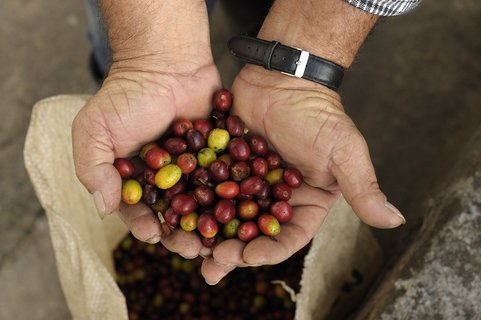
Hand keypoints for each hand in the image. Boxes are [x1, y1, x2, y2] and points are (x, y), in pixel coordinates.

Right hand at [72, 57, 220, 254]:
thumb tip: (103, 209)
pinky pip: (226, 180)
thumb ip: (93, 169)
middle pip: (175, 214)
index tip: (154, 235)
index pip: (139, 211)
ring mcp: (195, 169)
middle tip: (196, 248)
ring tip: (221, 240)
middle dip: (184, 233)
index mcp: (135, 179)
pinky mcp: (219, 156)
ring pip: (203, 204)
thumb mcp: (94, 130)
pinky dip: (232, 196)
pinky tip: (241, 212)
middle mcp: (166, 179)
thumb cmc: (126, 96)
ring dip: (211, 223)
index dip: (145, 225)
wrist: (165, 62)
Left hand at [200, 66, 404, 283]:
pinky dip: (193, 202)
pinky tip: (175, 215)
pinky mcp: (225, 167)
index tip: (247, 258)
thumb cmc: (318, 114)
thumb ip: (363, 188)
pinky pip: (207, 189)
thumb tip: (396, 221)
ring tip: (186, 248)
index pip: (288, 236)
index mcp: (305, 203)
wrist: (284, 77)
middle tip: (210, 265)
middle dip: (232, 252)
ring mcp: (248, 184)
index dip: (268, 250)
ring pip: (226, 216)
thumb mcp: (344, 151)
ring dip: (209, 235)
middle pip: (253, 234)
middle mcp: (276, 200)